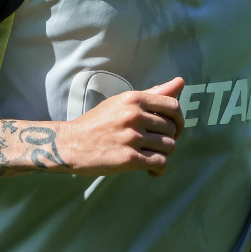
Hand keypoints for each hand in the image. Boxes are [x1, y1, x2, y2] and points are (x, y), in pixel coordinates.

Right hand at [59, 77, 184, 177]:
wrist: (70, 144)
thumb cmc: (98, 122)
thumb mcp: (122, 102)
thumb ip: (152, 94)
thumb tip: (180, 82)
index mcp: (133, 99)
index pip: (173, 105)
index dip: (178, 119)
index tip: (172, 128)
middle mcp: (134, 116)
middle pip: (172, 128)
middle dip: (169, 139)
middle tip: (156, 145)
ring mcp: (131, 137)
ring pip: (169, 147)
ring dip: (164, 155)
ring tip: (152, 157)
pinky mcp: (128, 159)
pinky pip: (160, 163)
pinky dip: (159, 169)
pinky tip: (151, 170)